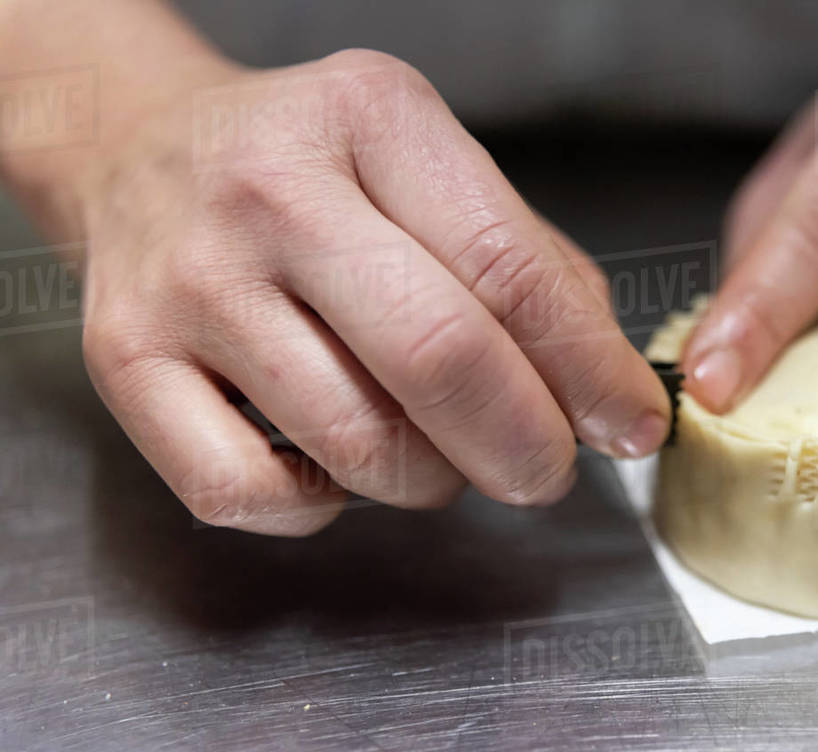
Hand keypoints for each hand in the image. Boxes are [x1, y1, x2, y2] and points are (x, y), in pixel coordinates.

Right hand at [73, 49, 669, 534]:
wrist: (142, 151)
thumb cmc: (317, 172)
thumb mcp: (433, 168)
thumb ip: (533, 268)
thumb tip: (605, 391)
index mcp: (372, 119)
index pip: (511, 272)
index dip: (589, 372)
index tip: (631, 426)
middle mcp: (271, 193)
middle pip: (440, 360)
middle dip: (527, 448)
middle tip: (547, 470)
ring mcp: (189, 282)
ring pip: (358, 443)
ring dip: (433, 480)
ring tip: (439, 446)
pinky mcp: (125, 363)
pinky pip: (250, 494)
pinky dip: (322, 506)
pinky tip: (339, 462)